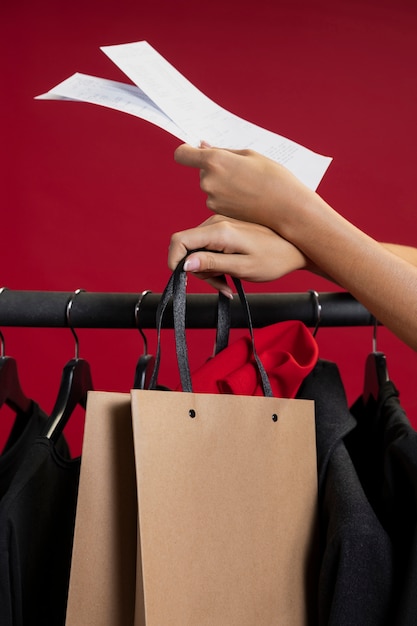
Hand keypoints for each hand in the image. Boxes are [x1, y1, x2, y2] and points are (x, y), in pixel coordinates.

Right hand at [168, 215, 307, 296]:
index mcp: (219, 231)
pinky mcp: (226, 228)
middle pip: (187, 248)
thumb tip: (185, 264)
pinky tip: (229, 272)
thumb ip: (212, 264)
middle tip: (220, 285)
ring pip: (197, 249)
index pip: (180, 241)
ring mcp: (221, 223)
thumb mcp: (242, 268)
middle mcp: (216, 223)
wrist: (297, 247)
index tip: (185, 280)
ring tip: (228, 281)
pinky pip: (208, 246)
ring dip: (207, 269)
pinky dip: (214, 262)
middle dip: (197, 270)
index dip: (174, 261)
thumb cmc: (274, 259)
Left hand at [174, 143, 314, 230]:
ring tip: (247, 185)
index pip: (182, 154)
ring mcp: (212, 199)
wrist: (287, 209)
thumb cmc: (273, 177)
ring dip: (223, 183)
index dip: (187, 151)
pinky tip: (246, 197)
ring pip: (211, 185)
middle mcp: (208, 181)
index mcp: (214, 161)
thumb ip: (222, 151)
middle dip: (215, 168)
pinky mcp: (219, 212)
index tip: (195, 151)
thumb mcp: (250, 155)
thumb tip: (202, 146)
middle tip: (240, 170)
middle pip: (201, 170)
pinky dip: (228, 197)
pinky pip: (218, 199)